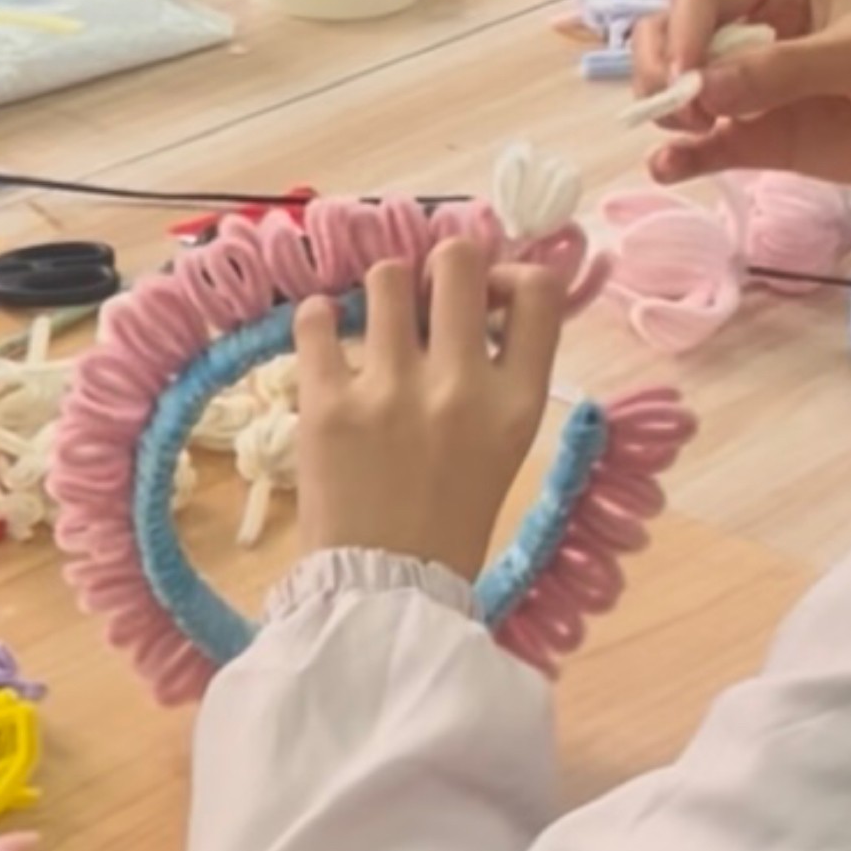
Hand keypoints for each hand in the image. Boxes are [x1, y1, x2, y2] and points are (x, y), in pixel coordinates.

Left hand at [292, 237, 568, 578]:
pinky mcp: (327, 404)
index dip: (510, 274)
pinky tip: (326, 336)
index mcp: (517, 402)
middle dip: (443, 264)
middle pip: (458, 262)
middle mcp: (460, 387)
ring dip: (381, 290)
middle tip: (426, 294)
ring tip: (376, 321)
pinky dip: (318, 316)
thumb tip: (481, 296)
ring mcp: (391, 391)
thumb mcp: (505, 446)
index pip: (537, 290)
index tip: (486, 294)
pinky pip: (314, 317)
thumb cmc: (449, 517)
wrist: (386, 588)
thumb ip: (500, 374)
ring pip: (385, 278)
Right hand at [631, 0, 850, 200]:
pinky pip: (711, 146)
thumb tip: (701, 88)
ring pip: (682, 88)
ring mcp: (762, 88)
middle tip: (682, 108)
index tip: (685, 72)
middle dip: (662, 67)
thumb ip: (783, 70)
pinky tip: (669, 167)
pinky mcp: (770, 139)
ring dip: (666, 108)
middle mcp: (762, 31)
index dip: (684, 26)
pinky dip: (683, 157)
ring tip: (688, 133)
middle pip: (677, 35)